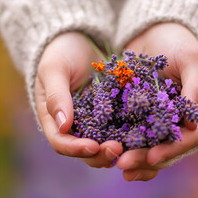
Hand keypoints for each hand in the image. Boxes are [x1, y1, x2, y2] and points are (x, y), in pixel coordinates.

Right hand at [35, 32, 122, 167]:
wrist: (79, 42)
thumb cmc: (60, 54)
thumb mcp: (54, 70)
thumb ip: (56, 96)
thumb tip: (63, 126)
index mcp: (54, 119)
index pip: (61, 142)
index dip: (75, 149)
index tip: (92, 146)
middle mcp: (74, 126)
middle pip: (84, 150)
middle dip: (100, 154)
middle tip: (117, 149)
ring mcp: (94, 121)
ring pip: (104, 145)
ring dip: (116, 150)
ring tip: (131, 147)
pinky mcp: (112, 114)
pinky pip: (119, 128)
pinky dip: (128, 135)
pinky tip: (142, 133)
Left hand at [117, 23, 197, 180]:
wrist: (155, 30)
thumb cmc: (179, 42)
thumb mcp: (191, 60)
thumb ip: (196, 88)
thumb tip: (193, 123)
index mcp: (192, 113)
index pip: (187, 140)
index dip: (171, 151)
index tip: (152, 157)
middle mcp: (172, 120)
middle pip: (162, 147)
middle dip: (143, 159)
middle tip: (123, 165)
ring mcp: (151, 116)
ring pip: (143, 144)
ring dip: (129, 155)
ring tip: (112, 163)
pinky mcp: (132, 110)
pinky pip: (125, 128)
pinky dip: (117, 139)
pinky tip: (102, 146)